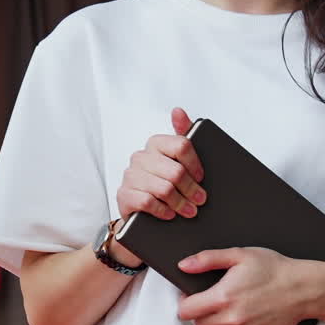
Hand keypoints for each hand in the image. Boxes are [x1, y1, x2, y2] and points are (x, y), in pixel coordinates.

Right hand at [117, 107, 205, 221]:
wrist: (144, 211)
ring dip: (180, 203)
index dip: (195, 164)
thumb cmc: (165, 183)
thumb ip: (182, 133)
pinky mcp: (124, 195)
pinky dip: (162, 210)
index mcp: (156, 144)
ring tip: (189, 211)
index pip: (181, 145)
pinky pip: (148, 202)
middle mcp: (141, 157)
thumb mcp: (178, 159)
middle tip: (200, 200)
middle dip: (191, 189)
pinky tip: (169, 214)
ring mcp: (130, 176)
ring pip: (164, 188)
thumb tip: (177, 110)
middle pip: (175, 171)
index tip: (201, 177)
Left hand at [176, 246, 312, 324]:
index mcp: (223, 298)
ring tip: (231, 306)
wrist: (303, 290)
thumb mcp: (239, 255)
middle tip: (214, 298)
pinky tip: (243, 316)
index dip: (186, 301)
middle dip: (201, 311)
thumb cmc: (274, 270)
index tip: (193, 295)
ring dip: (216, 322)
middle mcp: (231, 319)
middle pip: (198, 324)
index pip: (186, 311)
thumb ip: (207, 259)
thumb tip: (184, 265)